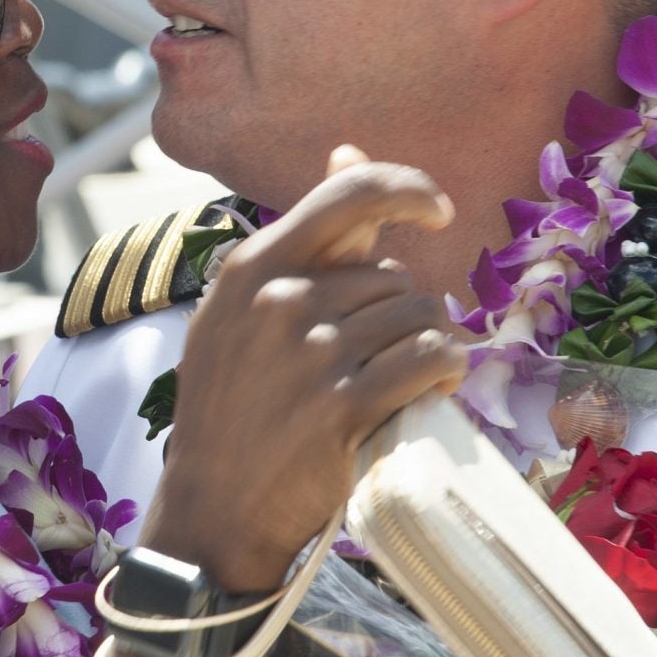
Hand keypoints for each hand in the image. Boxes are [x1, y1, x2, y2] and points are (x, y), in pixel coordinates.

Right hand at [143, 146, 463, 593]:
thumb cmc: (233, 406)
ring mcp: (312, 354)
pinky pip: (428, 362)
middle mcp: (281, 300)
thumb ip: (306, 235)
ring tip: (406, 377)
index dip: (406, 188)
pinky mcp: (343, 406)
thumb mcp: (243, 312)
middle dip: (402, 311)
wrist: (213, 509)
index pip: (348, 192)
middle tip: (381, 355)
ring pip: (418, 317)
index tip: (435, 210)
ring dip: (427, 346)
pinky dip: (443, 373)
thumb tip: (347, 147)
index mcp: (252, 268)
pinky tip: (432, 389)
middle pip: (393, 275)